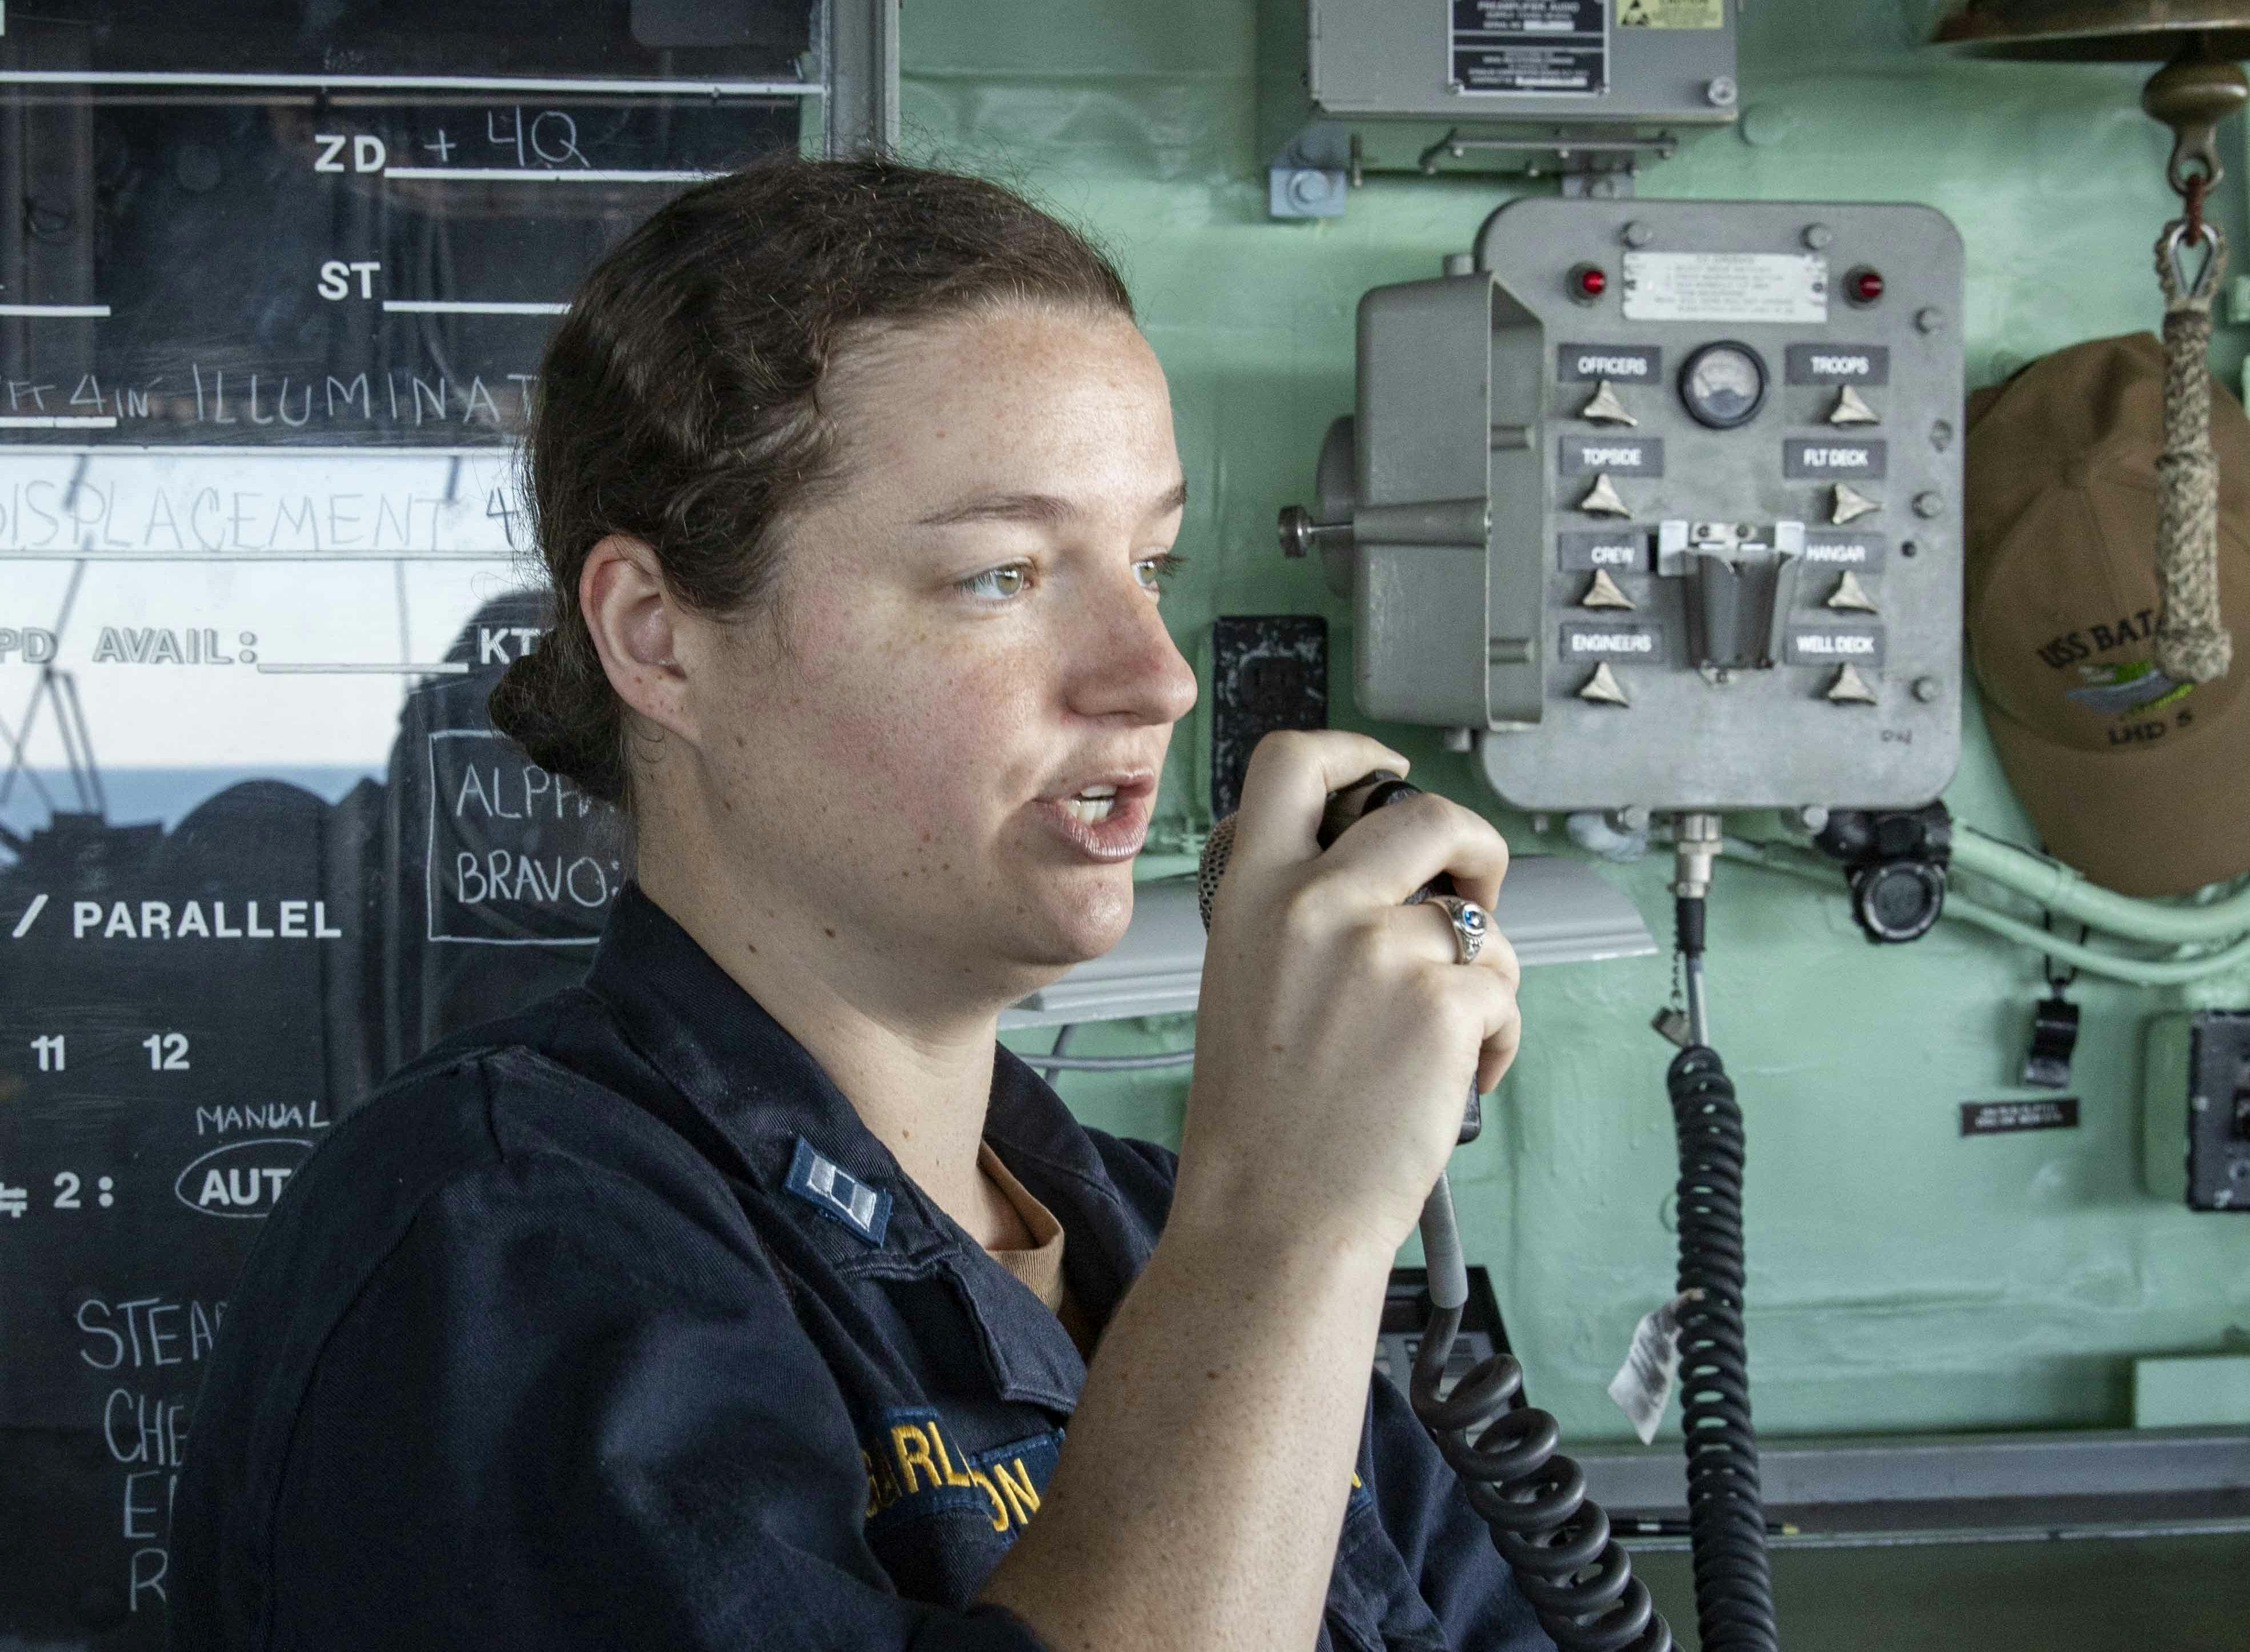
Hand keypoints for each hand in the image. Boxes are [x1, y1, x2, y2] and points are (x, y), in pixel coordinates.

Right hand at [1175, 731, 1520, 1259]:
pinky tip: (1456, 1081)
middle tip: (1473, 892)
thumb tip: (1390, 876)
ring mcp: (1383, 948)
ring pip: (1479, 920)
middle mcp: (1313, 901)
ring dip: (1485, 972)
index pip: (1294, 762)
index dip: (1355, 751)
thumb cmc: (1258, 1119)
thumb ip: (1299, 908)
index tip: (1387, 768)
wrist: (1273, 1215)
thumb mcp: (1244, 977)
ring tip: (1447, 1039)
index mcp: (1249, 890)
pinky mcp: (1445, 1001)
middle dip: (1472, 844)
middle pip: (1424, 811)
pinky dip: (1497, 1039)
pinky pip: (1504, 992)